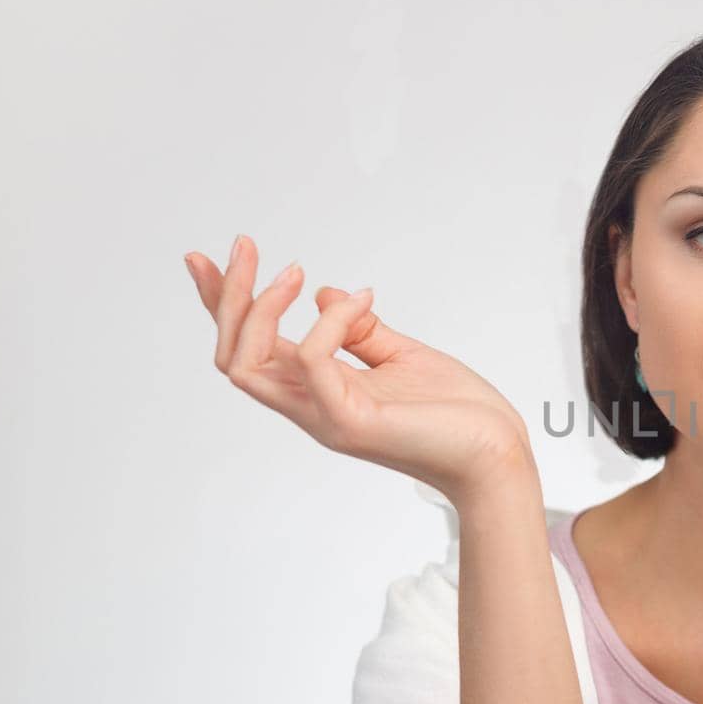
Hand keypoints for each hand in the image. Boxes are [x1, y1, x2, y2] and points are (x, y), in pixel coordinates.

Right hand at [185, 234, 534, 503]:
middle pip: (233, 355)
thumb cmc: (458, 415)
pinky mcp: (352, 422)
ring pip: (248, 365)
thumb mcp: (402, 356)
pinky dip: (328, 324)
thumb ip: (360, 331)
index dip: (222, 304)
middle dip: (228, 297)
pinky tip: (362, 301)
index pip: (251, 348)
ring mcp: (326, 417)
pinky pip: (314, 363)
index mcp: (318, 391)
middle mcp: (311, 407)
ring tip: (293, 271)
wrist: (498, 456)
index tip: (204, 258)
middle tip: (246, 247)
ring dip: (258, 309)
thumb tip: (326, 295)